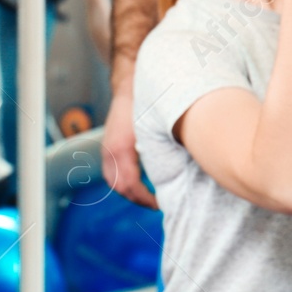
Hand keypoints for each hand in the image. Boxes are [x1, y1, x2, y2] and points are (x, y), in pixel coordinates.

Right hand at [101, 90, 157, 208]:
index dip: (145, 199)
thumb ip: (166, 150)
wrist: (129, 86)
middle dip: (137, 198)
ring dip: (128, 191)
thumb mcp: (158, 128)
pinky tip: (138, 182)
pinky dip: (123, 181)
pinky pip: (111, 172)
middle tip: (156, 205)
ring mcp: (106, 149)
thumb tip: (185, 168)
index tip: (160, 204)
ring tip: (147, 197)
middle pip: (119, 186)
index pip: (130, 185)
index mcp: (121, 149)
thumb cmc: (146, 104)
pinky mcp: (108, 146)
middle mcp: (110, 151)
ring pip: (112, 180)